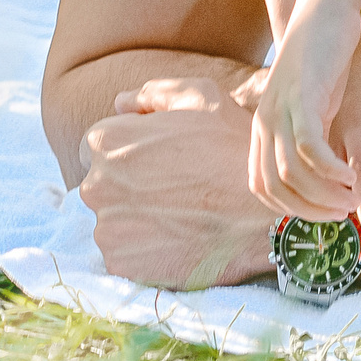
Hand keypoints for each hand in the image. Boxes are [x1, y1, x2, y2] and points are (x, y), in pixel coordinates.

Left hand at [79, 76, 277, 288]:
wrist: (264, 215)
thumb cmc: (235, 147)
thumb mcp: (201, 97)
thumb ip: (153, 94)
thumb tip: (121, 103)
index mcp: (106, 141)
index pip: (98, 147)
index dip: (130, 152)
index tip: (159, 162)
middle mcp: (95, 185)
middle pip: (102, 185)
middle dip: (129, 186)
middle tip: (173, 190)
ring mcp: (107, 230)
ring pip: (113, 222)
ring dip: (136, 220)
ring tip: (179, 216)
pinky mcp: (122, 266)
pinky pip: (125, 255)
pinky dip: (145, 251)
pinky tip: (178, 240)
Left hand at [247, 0, 360, 217]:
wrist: (324, 8)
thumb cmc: (323, 58)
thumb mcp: (312, 102)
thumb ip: (310, 135)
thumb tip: (324, 175)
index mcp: (264, 126)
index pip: (263, 187)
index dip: (292, 209)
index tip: (325, 213)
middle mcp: (265, 121)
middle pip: (275, 187)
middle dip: (310, 210)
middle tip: (344, 215)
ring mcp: (280, 109)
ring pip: (291, 172)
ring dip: (323, 195)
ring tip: (353, 199)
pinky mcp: (302, 97)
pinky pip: (308, 147)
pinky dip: (329, 170)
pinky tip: (352, 176)